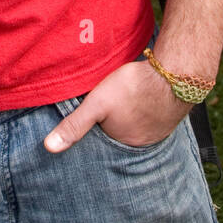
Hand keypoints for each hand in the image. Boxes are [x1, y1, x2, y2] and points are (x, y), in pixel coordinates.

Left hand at [44, 57, 188, 152]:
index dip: (96, 129)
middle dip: (113, 125)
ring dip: (130, 117)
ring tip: (124, 104)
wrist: (174, 75)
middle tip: (109, 109)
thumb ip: (74, 125)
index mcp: (122, 143)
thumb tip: (48, 148)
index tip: (93, 118)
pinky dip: (145, 111)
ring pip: (136, 125)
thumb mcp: (97, 104)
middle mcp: (141, 143)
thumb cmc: (133, 88)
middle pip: (120, 134)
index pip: (103, 140)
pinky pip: (152, 117)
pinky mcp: (169, 116)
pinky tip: (142, 99)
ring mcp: (158, 131)